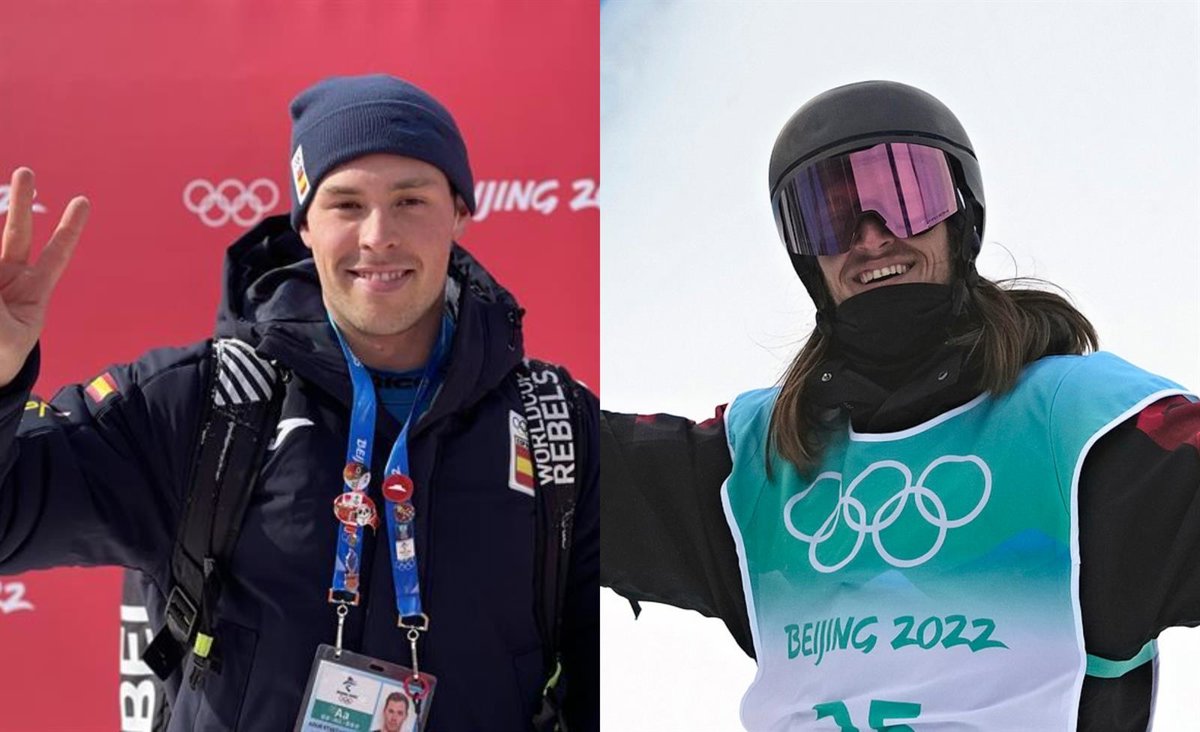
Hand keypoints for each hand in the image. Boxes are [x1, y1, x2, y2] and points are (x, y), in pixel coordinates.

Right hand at [0, 168, 89, 386]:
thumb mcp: (8, 330)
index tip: (83, 201)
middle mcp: (9, 276)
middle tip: (27, 172)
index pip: (56, 254)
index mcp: (33, 290)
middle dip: (22, 202)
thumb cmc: (2, 354)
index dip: (69, 229)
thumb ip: (0, 303)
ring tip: (11, 186)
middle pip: (17, 231)